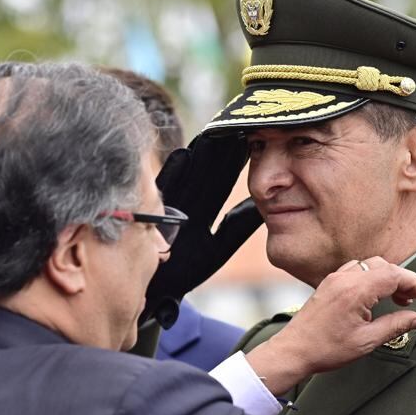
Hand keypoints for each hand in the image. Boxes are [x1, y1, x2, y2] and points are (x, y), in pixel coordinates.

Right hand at [142, 132, 262, 327]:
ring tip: (215, 130)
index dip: (236, 159)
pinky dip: (173, 172)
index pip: (221, 179)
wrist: (152, 294)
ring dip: (200, 153)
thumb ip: (236, 227)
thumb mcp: (216, 249)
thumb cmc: (182, 272)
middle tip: (237, 120)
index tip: (252, 136)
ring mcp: (167, 207)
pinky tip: (184, 153)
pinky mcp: (152, 215)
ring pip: (186, 174)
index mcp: (200, 210)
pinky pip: (164, 191)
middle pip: (205, 169)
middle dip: (219, 147)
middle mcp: (183, 204)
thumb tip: (262, 207)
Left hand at [246, 257, 415, 394]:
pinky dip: (372, 278)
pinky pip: (357, 270)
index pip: (395, 275)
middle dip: (406, 281)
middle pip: (385, 267)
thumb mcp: (367, 341)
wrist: (293, 350)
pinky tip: (377, 296)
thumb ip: (395, 325)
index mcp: (356, 290)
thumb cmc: (325, 348)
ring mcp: (335, 278)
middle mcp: (345, 278)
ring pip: (371, 266)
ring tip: (401, 300)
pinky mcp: (329, 283)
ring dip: (389, 278)